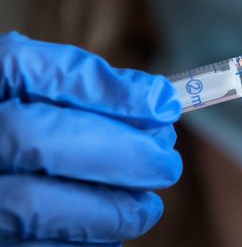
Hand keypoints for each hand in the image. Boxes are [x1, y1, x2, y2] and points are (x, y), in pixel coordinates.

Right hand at [0, 33, 181, 244]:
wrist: (1, 170)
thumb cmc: (32, 124)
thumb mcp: (43, 93)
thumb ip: (90, 90)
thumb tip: (160, 102)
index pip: (32, 70)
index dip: (106, 90)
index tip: (165, 105)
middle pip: (36, 137)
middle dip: (117, 152)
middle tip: (167, 164)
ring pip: (32, 205)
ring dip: (108, 209)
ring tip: (147, 207)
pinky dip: (85, 242)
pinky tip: (112, 231)